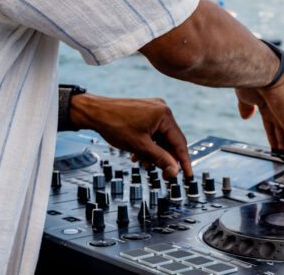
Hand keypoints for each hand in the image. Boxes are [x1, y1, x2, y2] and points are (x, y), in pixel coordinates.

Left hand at [69, 93, 192, 178]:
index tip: (188, 176)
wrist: (96, 112)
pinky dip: (148, 144)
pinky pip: (153, 131)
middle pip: (169, 140)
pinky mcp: (145, 111)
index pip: (179, 142)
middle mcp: (161, 109)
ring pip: (160, 137)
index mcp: (164, 114)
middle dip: (164, 158)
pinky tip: (138, 154)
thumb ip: (160, 159)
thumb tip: (175, 171)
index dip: (184, 161)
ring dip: (154, 152)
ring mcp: (153, 109)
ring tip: (143, 163)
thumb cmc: (115, 124)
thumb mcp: (140, 146)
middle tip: (163, 175)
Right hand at [235, 65, 283, 154]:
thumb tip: (246, 117)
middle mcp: (279, 111)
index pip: (271, 127)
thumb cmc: (252, 81)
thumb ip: (246, 108)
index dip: (273, 138)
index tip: (275, 148)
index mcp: (266, 106)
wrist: (262, 73)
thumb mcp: (245, 98)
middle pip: (283, 134)